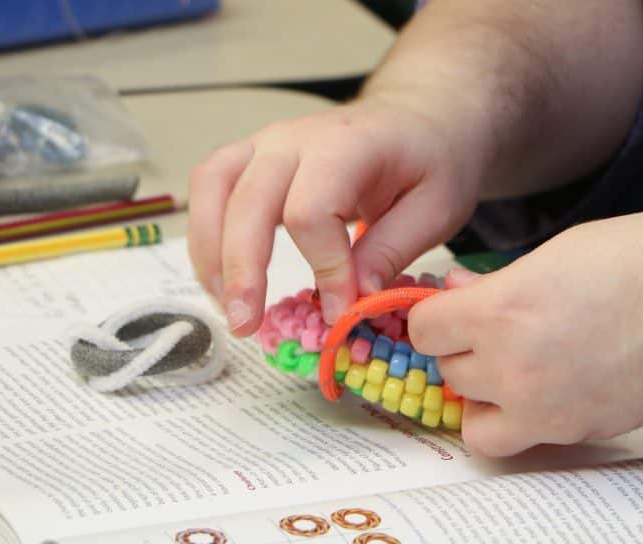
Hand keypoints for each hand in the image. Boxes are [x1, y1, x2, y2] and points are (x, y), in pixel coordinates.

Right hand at [187, 95, 484, 334]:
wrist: (418, 119)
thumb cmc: (430, 160)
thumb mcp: (436, 208)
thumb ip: (391, 251)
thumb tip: (351, 300)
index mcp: (348, 146)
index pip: (311, 210)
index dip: (322, 267)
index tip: (340, 311)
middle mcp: (295, 138)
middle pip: (248, 200)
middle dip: (243, 269)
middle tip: (247, 324)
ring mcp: (266, 144)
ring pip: (213, 187)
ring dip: (210, 253)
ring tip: (229, 307)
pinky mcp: (252, 159)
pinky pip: (210, 189)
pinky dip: (206, 237)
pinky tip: (222, 281)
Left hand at [409, 211, 642, 456]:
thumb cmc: (642, 260)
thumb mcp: (556, 253)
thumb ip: (497, 283)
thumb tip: (455, 293)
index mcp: (502, 311)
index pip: (423, 330)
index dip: (435, 316)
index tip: (451, 309)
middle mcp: (512, 367)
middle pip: (447, 371)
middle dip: (464, 349)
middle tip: (494, 331)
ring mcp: (543, 409)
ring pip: (473, 417)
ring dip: (482, 394)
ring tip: (513, 369)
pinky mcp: (574, 433)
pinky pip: (516, 440)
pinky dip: (516, 423)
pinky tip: (542, 394)